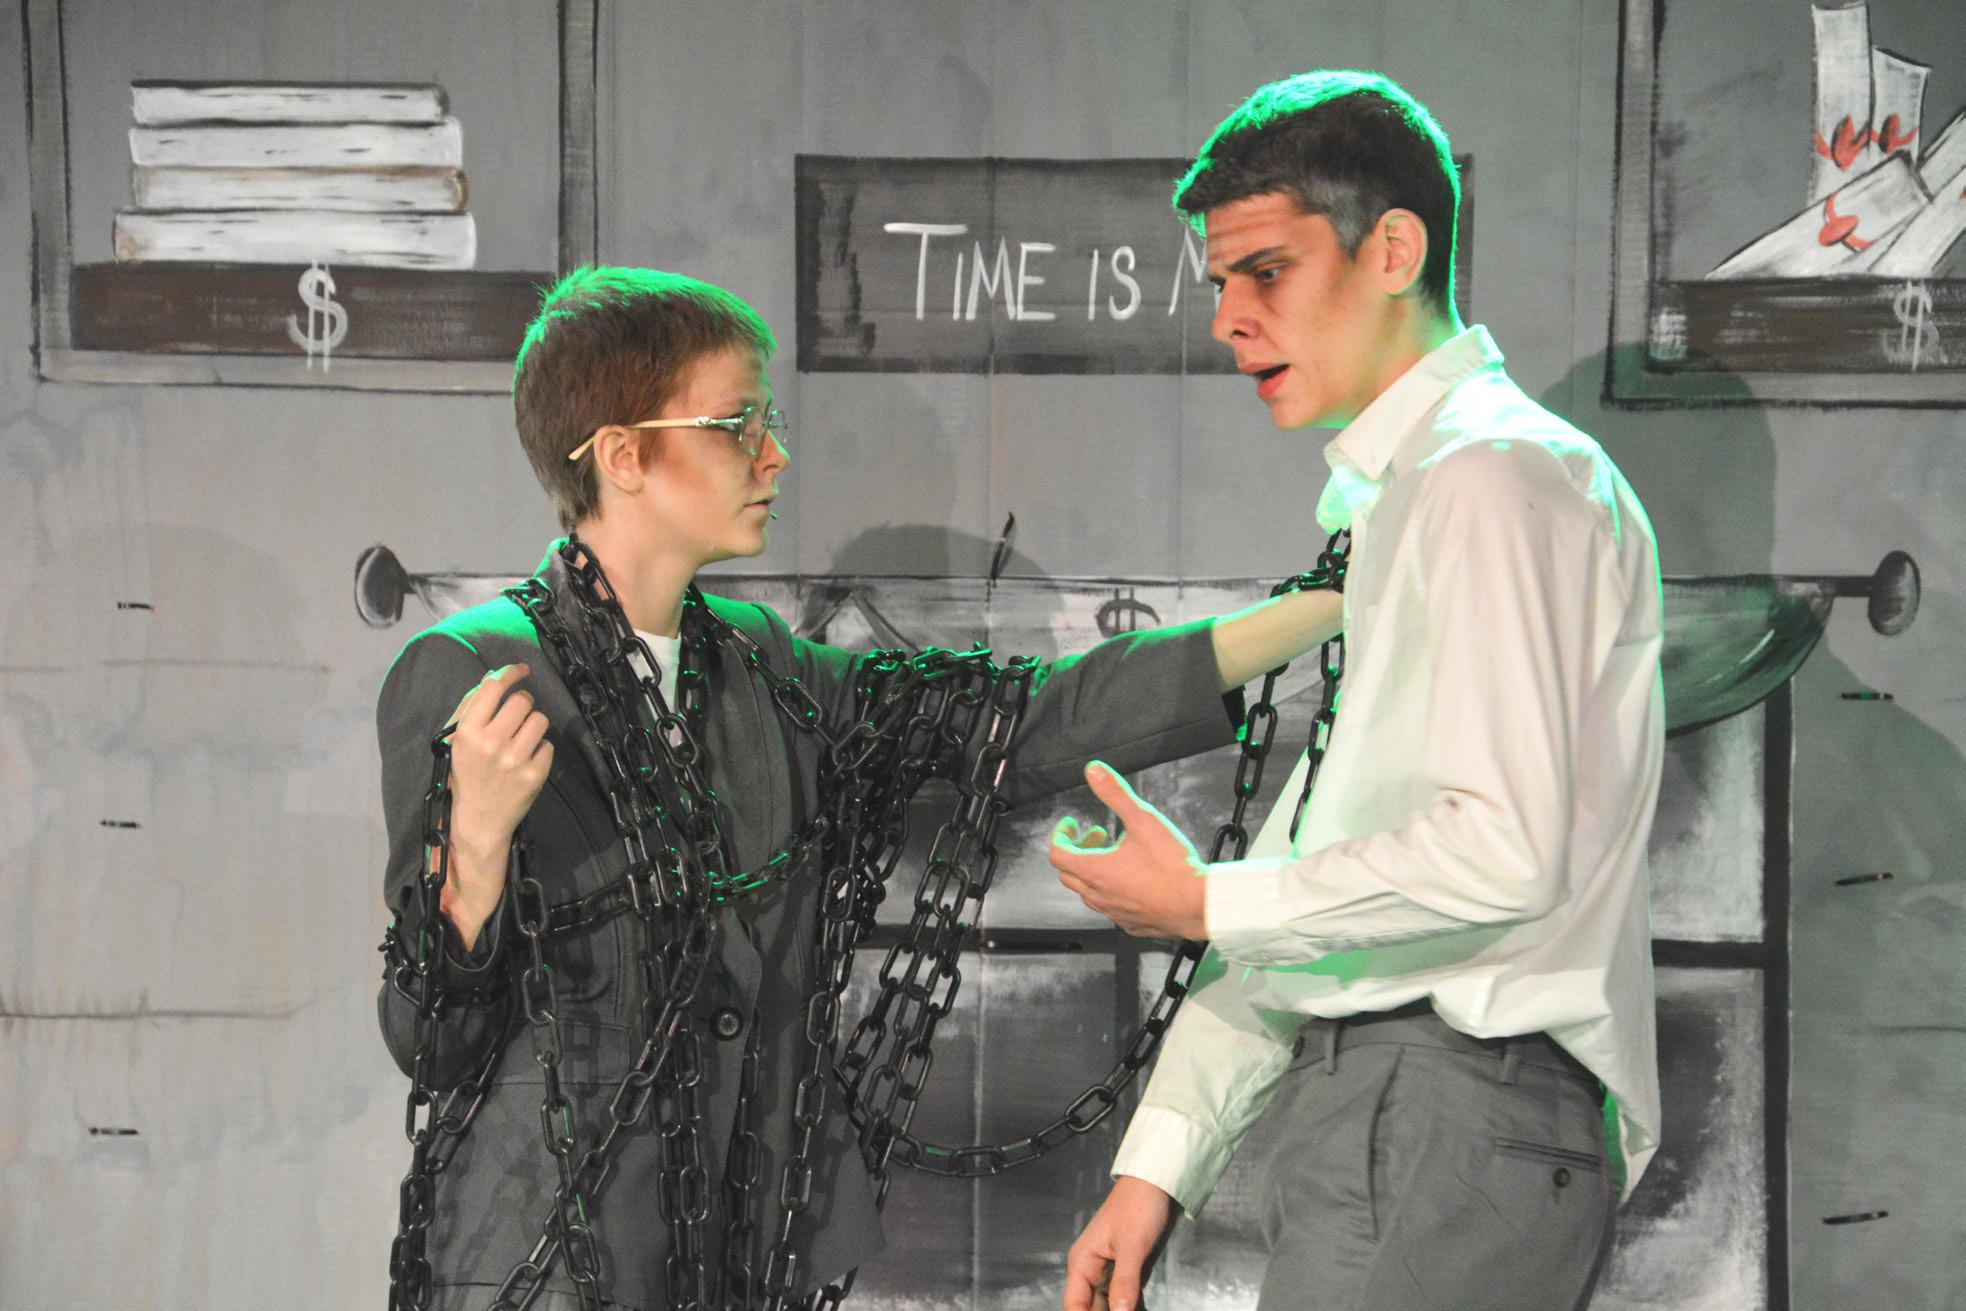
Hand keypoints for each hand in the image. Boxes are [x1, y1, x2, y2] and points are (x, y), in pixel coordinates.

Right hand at [439, 663, 553, 946]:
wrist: (476, 821)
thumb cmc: (465, 775)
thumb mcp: (457, 741)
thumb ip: (472, 707)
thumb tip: (495, 676)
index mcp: (468, 731)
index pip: (494, 687)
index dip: (511, 673)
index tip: (522, 669)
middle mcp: (491, 743)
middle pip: (523, 701)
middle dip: (523, 704)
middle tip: (516, 718)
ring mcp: (514, 759)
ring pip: (540, 720)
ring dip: (533, 725)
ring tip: (521, 740)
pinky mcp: (534, 774)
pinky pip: (548, 745)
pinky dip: (540, 750)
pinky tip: (525, 761)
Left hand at [1051, 762, 1206, 939]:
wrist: (1198, 904)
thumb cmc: (1171, 865)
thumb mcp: (1142, 819)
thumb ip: (1115, 793)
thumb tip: (1094, 771)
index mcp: (1094, 870)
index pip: (1057, 853)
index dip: (1061, 834)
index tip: (1073, 824)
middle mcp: (1098, 895)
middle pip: (1068, 873)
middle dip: (1078, 850)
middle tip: (1098, 836)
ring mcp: (1113, 913)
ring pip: (1088, 893)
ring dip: (1093, 871)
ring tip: (1116, 856)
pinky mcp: (1131, 924)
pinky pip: (1110, 908)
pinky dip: (1111, 891)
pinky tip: (1132, 880)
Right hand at [1064, 1175, 1176, 1310]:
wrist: (1156, 1184)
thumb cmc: (1138, 1206)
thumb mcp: (1132, 1246)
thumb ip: (1124, 1282)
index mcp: (1083, 1262)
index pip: (1074, 1305)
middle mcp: (1092, 1270)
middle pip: (1092, 1308)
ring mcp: (1110, 1272)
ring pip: (1109, 1306)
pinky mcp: (1127, 1272)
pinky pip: (1125, 1299)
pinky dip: (1131, 1308)